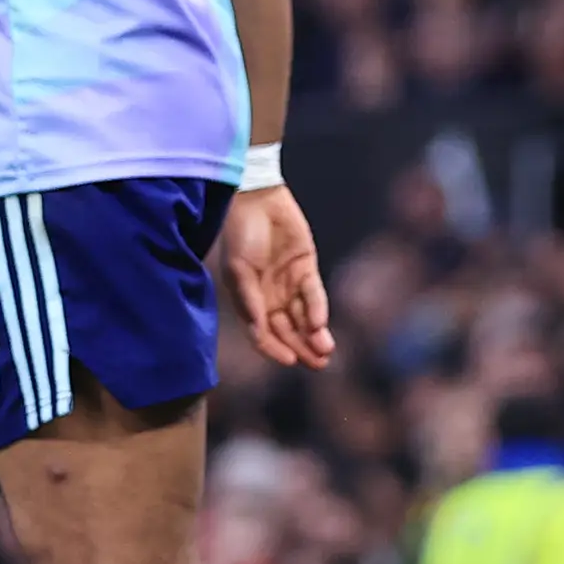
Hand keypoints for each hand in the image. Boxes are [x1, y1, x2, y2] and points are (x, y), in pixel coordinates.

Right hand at [220, 183, 335, 368]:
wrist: (256, 198)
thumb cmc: (240, 234)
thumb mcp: (239, 270)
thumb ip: (250, 301)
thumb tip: (260, 332)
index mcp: (249, 300)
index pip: (263, 333)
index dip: (275, 348)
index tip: (289, 361)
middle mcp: (269, 296)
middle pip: (287, 329)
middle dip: (301, 347)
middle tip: (318, 364)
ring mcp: (288, 282)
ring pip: (303, 316)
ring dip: (313, 335)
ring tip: (324, 351)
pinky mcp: (306, 267)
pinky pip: (314, 294)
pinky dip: (317, 309)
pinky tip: (320, 324)